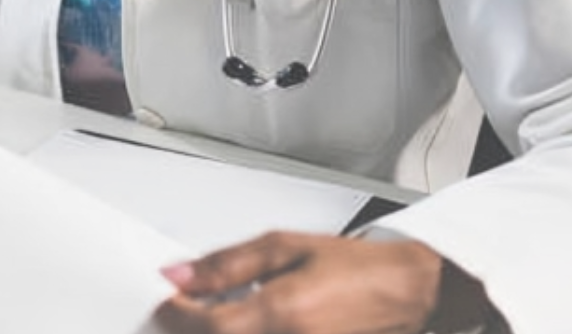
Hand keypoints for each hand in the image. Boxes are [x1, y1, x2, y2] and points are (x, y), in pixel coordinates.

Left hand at [155, 232, 450, 333]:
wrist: (409, 292)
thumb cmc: (358, 269)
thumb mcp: (285, 247)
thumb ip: (226, 264)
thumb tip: (179, 275)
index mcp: (285, 314)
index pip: (205, 325)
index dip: (174, 313)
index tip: (161, 299)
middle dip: (189, 327)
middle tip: (182, 309)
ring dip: (215, 333)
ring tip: (209, 315)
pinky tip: (239, 325)